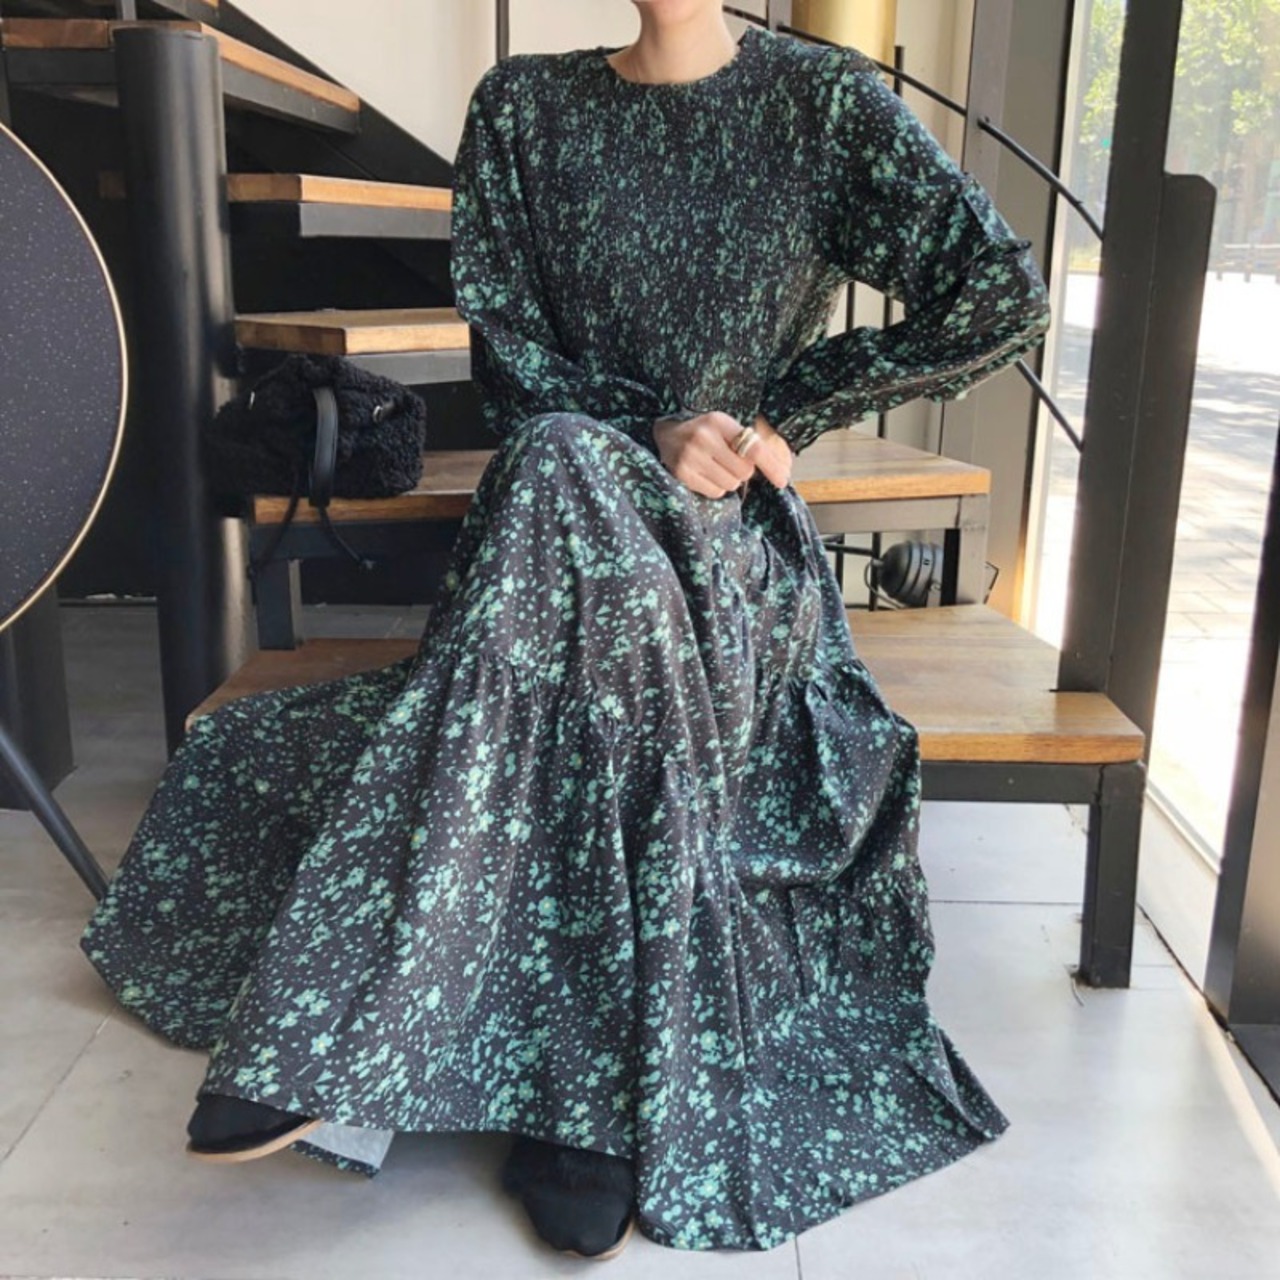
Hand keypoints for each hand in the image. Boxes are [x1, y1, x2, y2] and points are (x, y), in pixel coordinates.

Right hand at [653, 411, 792, 496]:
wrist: (666, 434)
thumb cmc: (705, 432)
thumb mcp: (726, 427)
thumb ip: (750, 444)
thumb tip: (781, 470)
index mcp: (719, 421)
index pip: (753, 448)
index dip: (771, 466)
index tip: (783, 480)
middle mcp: (703, 438)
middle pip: (744, 471)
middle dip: (742, 471)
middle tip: (729, 461)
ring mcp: (690, 457)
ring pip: (730, 484)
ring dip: (729, 479)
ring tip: (715, 466)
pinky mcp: (682, 474)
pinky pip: (715, 492)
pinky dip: (715, 487)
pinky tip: (705, 474)